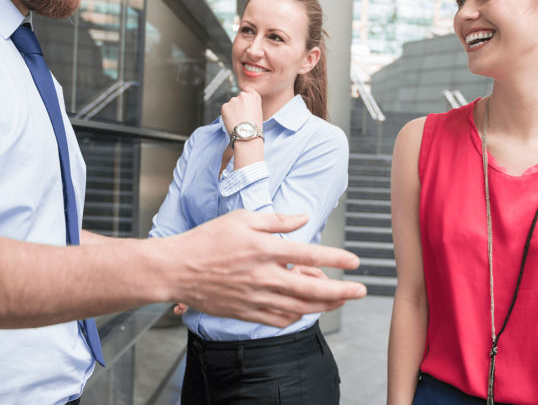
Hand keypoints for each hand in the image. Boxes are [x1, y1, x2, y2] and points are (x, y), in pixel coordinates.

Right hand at [163, 210, 365, 328]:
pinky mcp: (246, 312)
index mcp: (265, 249)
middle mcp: (264, 276)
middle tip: (361, 290)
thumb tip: (302, 218)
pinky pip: (279, 319)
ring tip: (339, 301)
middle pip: (313, 289)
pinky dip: (297, 316)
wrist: (177, 269)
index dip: (337, 259)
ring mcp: (256, 297)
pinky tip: (305, 310)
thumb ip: (276, 220)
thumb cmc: (207, 240)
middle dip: (342, 291)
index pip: (310, 256)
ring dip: (325, 306)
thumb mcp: (242, 219)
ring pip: (300, 307)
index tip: (355, 261)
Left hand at [221, 88, 263, 133]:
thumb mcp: (258, 111)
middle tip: (241, 115)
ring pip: (231, 104)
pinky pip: (225, 109)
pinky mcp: (225, 106)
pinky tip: (232, 121)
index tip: (245, 104)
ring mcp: (233, 100)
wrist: (247, 134)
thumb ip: (251, 104)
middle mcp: (243, 95)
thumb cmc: (255, 126)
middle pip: (239, 97)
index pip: (247, 90)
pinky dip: (227, 114)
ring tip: (237, 120)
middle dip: (239, 104)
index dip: (246, 98)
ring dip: (233, 110)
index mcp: (254, 96)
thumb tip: (245, 105)